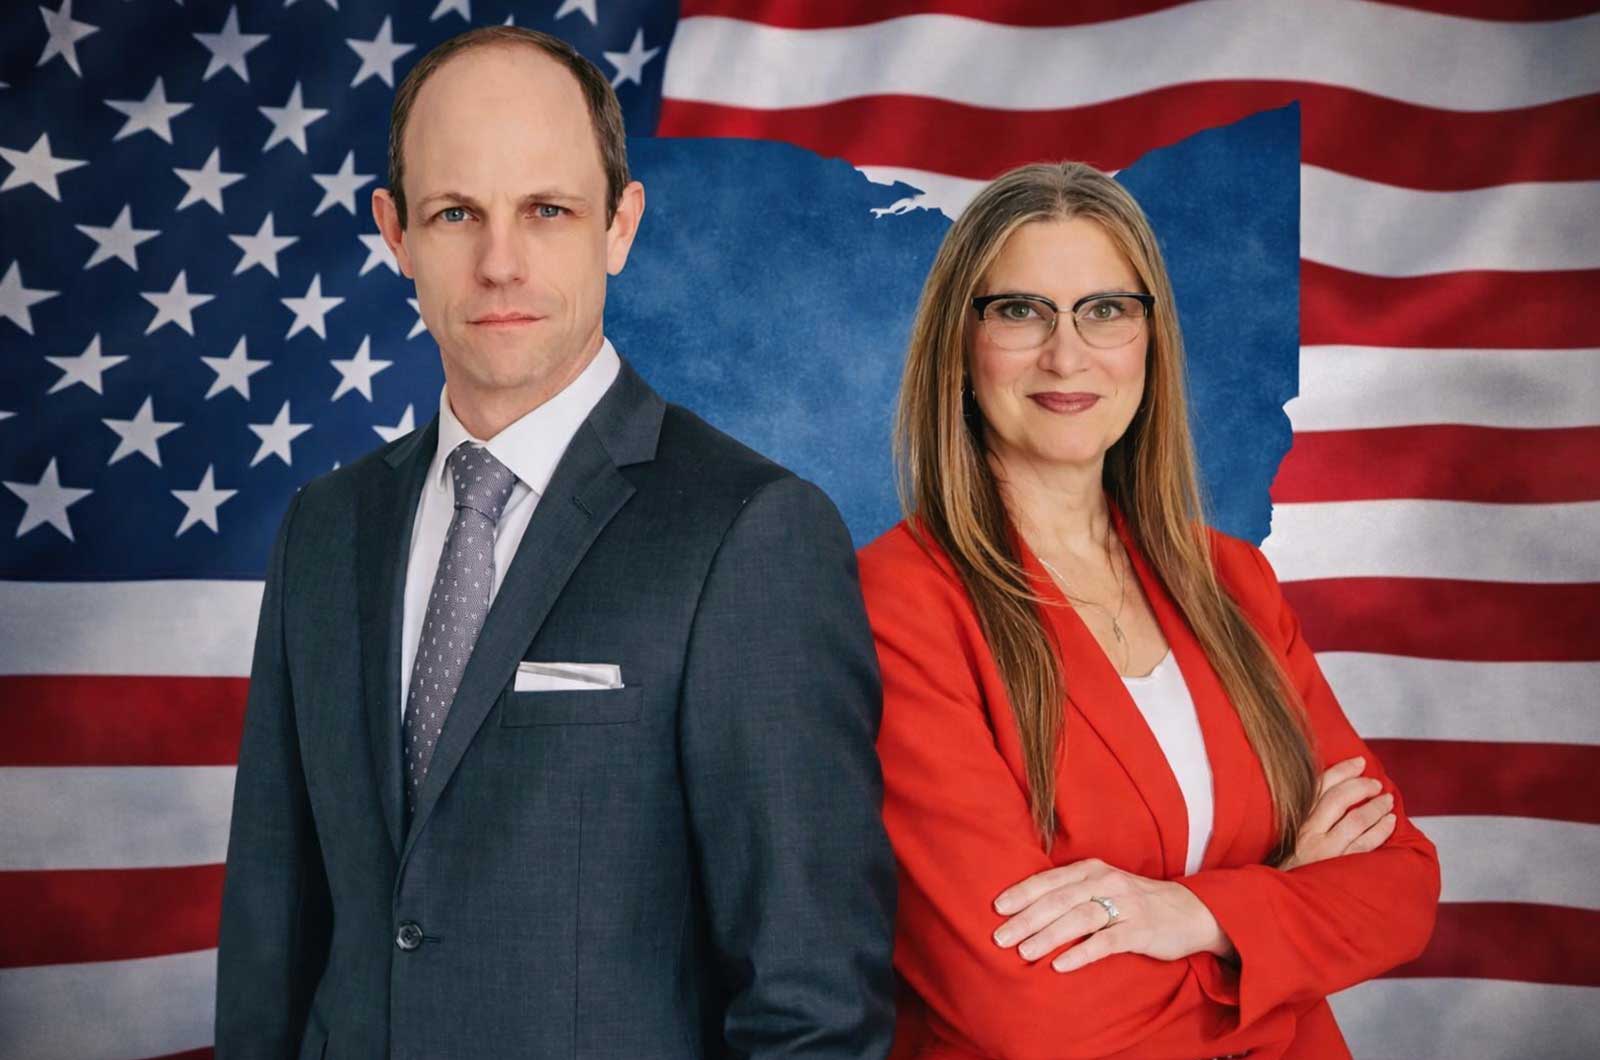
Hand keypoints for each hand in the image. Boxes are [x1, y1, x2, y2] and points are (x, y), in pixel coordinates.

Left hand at [991, 858, 1233, 973]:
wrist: (1189, 911)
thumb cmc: (1135, 901)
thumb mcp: (1103, 885)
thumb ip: (1072, 890)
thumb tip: (1028, 906)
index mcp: (1092, 870)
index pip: (1050, 879)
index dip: (1023, 892)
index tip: (997, 908)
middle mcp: (1106, 882)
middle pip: (1059, 899)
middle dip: (1027, 918)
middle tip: (1000, 936)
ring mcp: (1124, 906)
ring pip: (1079, 918)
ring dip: (1048, 935)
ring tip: (1024, 951)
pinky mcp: (1140, 931)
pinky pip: (1106, 942)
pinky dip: (1081, 953)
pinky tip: (1060, 965)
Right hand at [1279, 755, 1396, 870]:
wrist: (1286, 900)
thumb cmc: (1292, 867)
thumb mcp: (1290, 836)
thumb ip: (1308, 815)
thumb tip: (1335, 791)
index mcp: (1295, 820)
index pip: (1318, 786)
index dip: (1341, 771)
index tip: (1359, 762)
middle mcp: (1309, 833)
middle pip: (1337, 799)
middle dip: (1361, 786)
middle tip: (1376, 784)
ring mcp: (1326, 851)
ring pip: (1355, 820)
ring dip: (1375, 807)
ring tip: (1387, 800)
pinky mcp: (1340, 867)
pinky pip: (1366, 844)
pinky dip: (1381, 829)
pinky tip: (1389, 821)